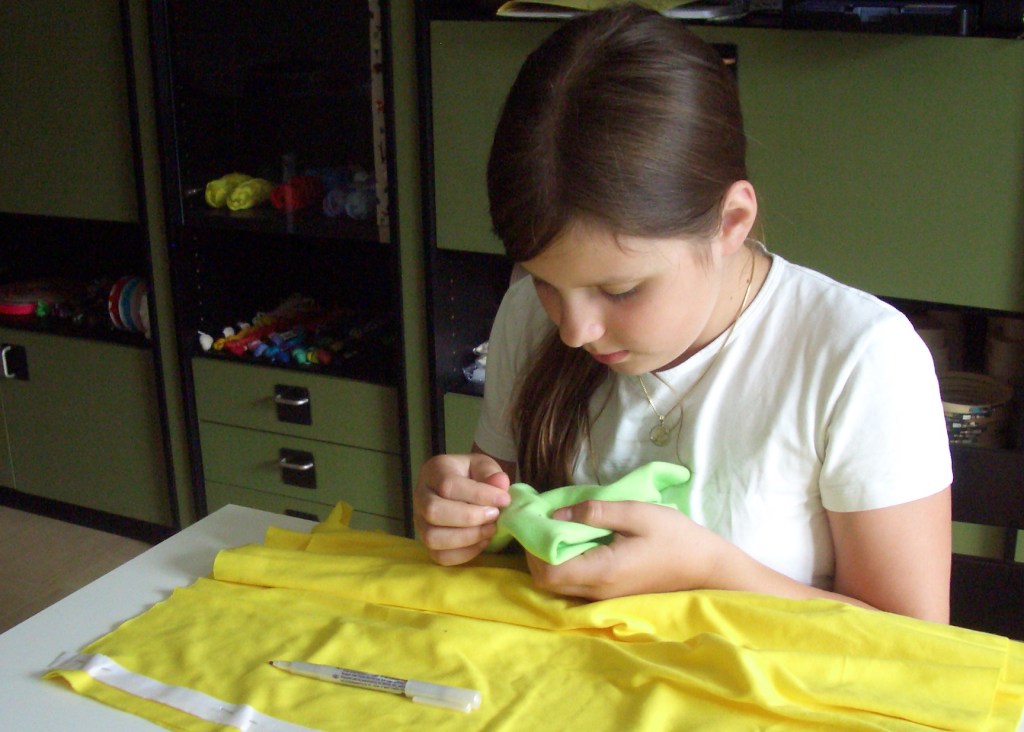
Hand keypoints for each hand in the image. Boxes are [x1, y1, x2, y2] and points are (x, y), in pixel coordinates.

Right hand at [414, 453, 511, 565]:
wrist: (464, 489)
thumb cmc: (473, 476)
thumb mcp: (483, 466)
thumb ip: (491, 472)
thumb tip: (500, 483)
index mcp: (433, 471)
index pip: (448, 485)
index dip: (478, 495)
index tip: (504, 500)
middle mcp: (420, 496)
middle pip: (433, 511)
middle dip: (469, 517)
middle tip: (494, 515)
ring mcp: (420, 521)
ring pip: (432, 537)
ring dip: (467, 537)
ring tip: (490, 529)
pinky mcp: (426, 542)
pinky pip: (439, 555)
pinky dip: (464, 553)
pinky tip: (482, 542)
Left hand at [526, 500, 727, 599]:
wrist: (706, 566)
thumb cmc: (675, 536)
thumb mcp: (636, 513)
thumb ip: (595, 512)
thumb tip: (556, 514)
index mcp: (603, 571)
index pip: (547, 573)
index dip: (533, 550)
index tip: (536, 522)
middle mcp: (599, 591)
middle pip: (547, 582)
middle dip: (536, 553)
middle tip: (542, 521)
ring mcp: (605, 597)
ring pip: (560, 585)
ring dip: (550, 559)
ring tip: (557, 527)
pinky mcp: (611, 594)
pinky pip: (576, 584)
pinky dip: (566, 565)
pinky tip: (576, 540)